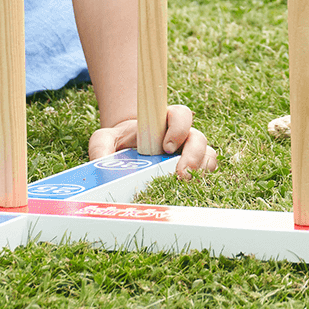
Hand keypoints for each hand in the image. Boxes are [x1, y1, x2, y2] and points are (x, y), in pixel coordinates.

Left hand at [88, 104, 217, 179]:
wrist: (127, 154)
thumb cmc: (119, 143)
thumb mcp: (105, 140)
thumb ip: (100, 146)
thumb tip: (101, 164)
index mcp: (163, 121)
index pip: (181, 115)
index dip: (178, 128)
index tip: (166, 147)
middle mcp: (182, 135)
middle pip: (199, 138)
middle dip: (193, 156)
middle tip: (180, 175)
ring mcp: (190, 152)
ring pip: (208, 156)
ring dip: (201, 171)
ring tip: (186, 187)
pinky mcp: (193, 170)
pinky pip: (207, 173)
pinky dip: (203, 182)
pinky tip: (191, 192)